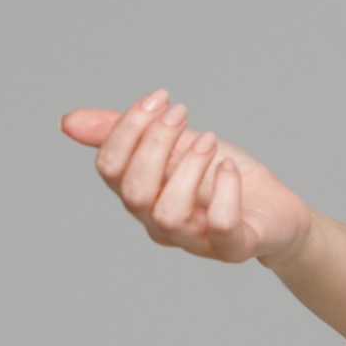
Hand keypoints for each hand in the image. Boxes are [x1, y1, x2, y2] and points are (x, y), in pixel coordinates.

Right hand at [61, 89, 309, 264]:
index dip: (127, 128)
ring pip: (166, 214)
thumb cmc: (224, 177)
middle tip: (183, 114)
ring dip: (187, 168)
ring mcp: (196, 241)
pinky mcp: (234, 247)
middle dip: (155, 143)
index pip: (109, 168)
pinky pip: (220, 226)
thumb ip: (127, 134)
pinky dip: (224, 191)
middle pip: (134, 191)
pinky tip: (229, 168)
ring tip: (209, 141)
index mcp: (142, 196)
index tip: (160, 98)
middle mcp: (161, 224)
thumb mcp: (178, 145)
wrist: (278, 210)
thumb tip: (67, 122)